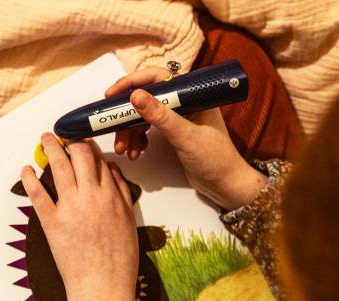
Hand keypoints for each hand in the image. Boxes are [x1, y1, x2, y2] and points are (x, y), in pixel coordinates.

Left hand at [20, 133, 137, 300]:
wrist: (103, 287)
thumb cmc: (119, 262)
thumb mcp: (129, 223)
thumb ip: (122, 195)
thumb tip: (112, 173)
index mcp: (112, 197)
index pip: (100, 162)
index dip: (89, 148)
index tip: (82, 142)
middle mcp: (92, 197)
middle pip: (80, 157)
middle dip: (70, 141)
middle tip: (61, 136)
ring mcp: (71, 208)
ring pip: (60, 168)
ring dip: (50, 149)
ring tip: (44, 139)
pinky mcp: (52, 223)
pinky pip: (38, 194)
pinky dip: (30, 179)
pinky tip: (26, 170)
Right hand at [105, 67, 266, 209]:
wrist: (227, 185)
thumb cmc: (215, 160)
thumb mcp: (185, 137)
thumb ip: (161, 116)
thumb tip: (136, 96)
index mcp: (192, 94)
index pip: (157, 77)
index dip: (132, 82)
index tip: (112, 95)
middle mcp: (185, 101)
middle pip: (147, 97)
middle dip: (127, 114)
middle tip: (111, 126)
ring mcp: (179, 117)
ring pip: (145, 116)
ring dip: (130, 131)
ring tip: (123, 149)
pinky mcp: (175, 132)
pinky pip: (149, 129)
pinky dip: (138, 139)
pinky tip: (135, 152)